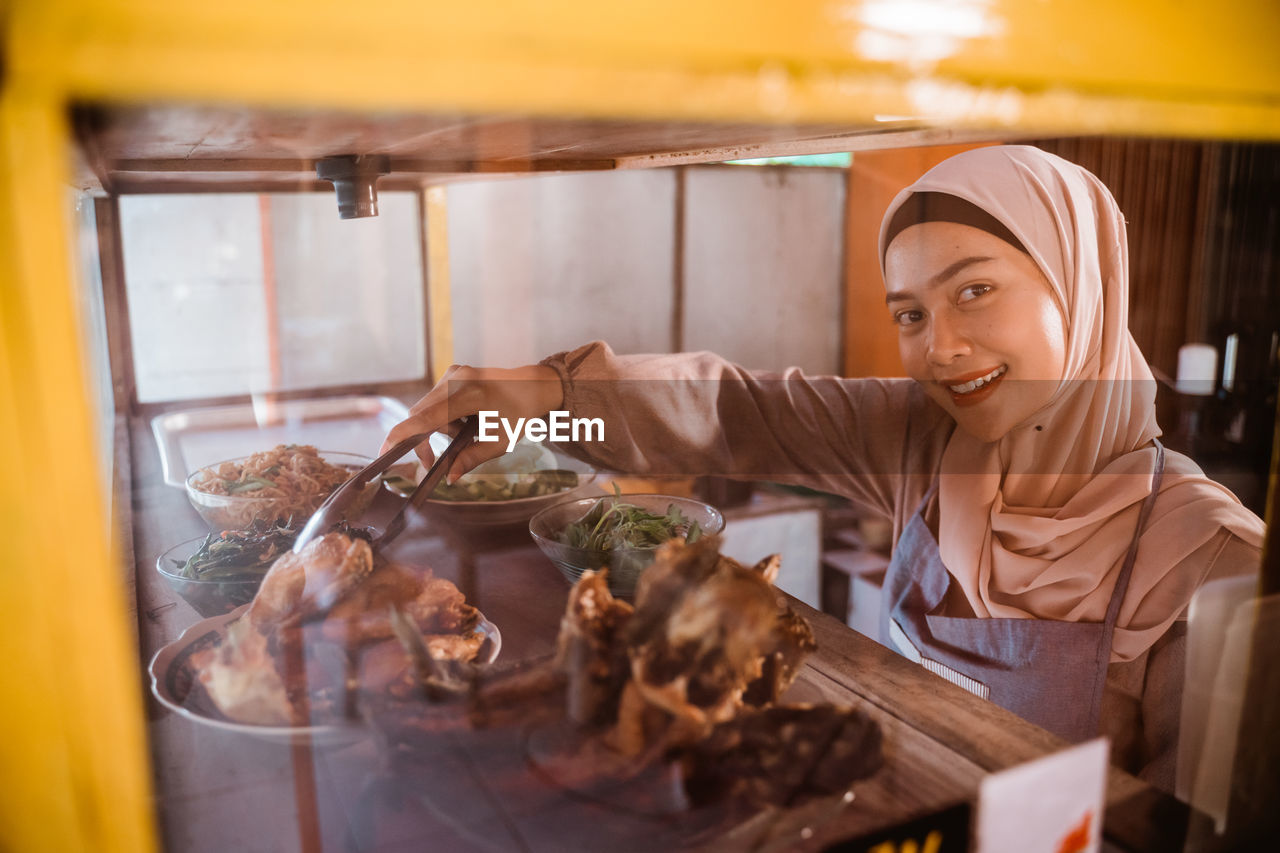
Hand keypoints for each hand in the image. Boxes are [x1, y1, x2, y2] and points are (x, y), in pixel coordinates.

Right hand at [381, 364, 564, 481]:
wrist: (533, 385)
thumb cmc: (521, 413)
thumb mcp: (501, 441)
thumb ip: (471, 459)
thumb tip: (447, 477)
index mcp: (471, 395)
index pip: (425, 418)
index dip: (402, 436)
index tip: (385, 452)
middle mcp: (456, 379)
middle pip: (421, 416)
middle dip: (427, 439)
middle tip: (437, 460)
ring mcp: (452, 373)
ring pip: (427, 410)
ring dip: (441, 427)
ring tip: (470, 430)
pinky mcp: (451, 373)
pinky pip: (434, 402)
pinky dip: (445, 416)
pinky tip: (467, 418)